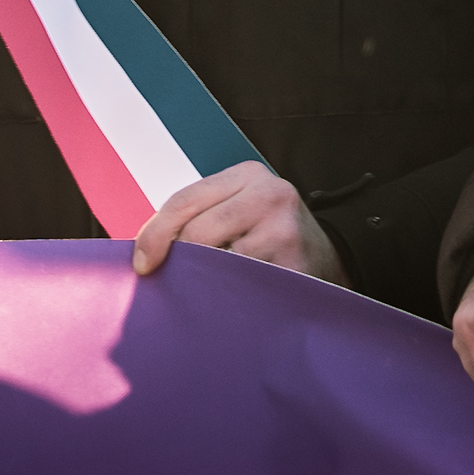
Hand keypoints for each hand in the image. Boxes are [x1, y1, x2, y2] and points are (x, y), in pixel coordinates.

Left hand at [129, 161, 344, 284]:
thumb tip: (144, 253)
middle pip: (196, 232)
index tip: (142, 265)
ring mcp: (284, 226)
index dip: (154, 235)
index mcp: (247, 174)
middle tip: (179, 284)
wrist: (331, 263)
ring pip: (217, 262)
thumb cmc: (269, 240)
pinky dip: (231, 297)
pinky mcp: (294, 261)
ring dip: (208, 283)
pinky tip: (237, 299)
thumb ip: (198, 219)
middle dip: (182, 262)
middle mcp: (269, 192)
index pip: (184, 200)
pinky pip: (242, 286)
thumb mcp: (238, 212)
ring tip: (217, 290)